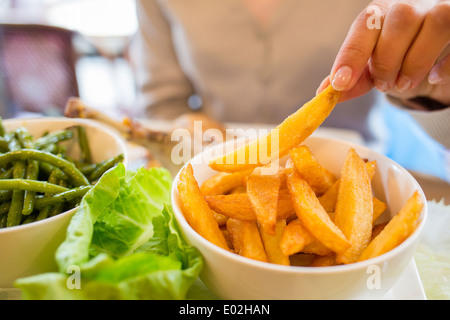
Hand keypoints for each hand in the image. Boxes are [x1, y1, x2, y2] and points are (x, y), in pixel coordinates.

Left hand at [318, 0, 449, 105]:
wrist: (432, 52)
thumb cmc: (396, 56)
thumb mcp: (371, 68)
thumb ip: (352, 78)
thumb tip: (324, 93)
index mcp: (381, 12)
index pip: (365, 24)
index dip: (352, 54)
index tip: (340, 82)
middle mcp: (412, 4)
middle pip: (401, 19)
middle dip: (388, 60)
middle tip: (384, 84)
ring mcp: (441, 10)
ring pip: (436, 22)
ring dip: (416, 61)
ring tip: (404, 84)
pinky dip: (446, 65)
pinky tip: (434, 77)